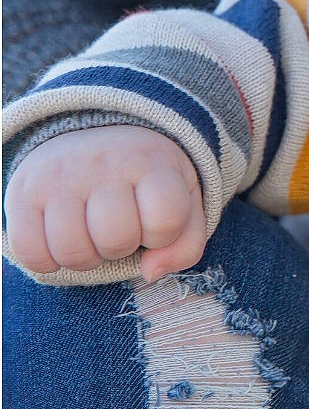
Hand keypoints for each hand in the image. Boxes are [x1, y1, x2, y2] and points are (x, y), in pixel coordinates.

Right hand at [4, 125, 205, 280]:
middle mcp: (104, 163)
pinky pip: (31, 253)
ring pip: (72, 251)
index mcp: (151, 161)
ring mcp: (59, 176)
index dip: (162, 235)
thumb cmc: (145, 182)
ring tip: (91, 233)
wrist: (93, 136)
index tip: (154, 220)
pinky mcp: (22, 192)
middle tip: (119, 228)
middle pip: (116, 239)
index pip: (166, 220)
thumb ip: (185, 245)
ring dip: (86, 257)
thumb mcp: (182, 202)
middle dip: (122, 248)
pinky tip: (61, 239)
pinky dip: (48, 261)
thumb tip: (151, 273)